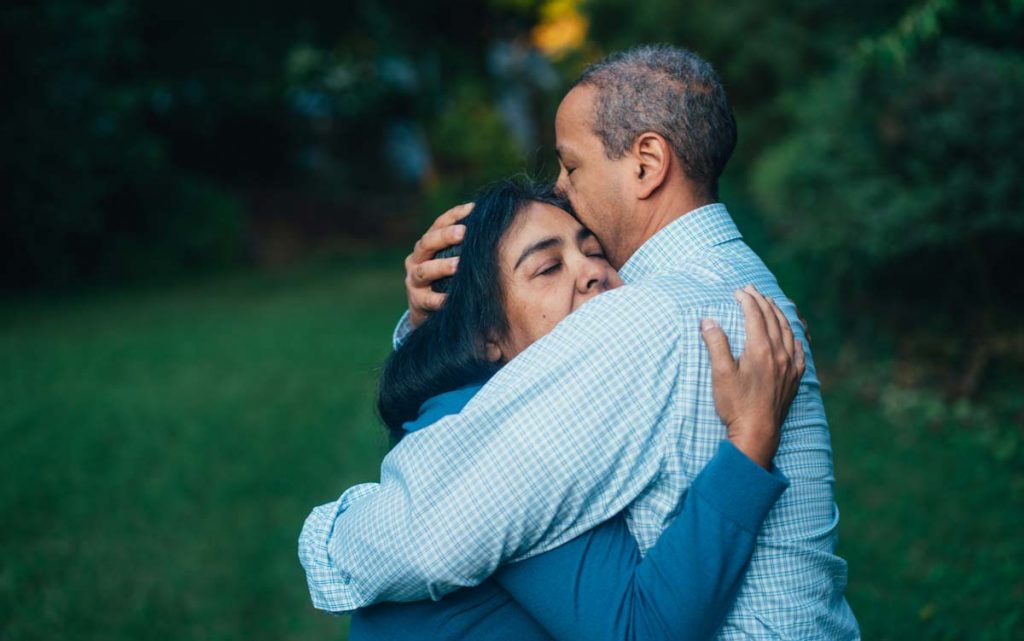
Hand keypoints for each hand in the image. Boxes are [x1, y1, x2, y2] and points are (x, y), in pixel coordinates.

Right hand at [403, 203, 472, 327]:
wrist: (425, 310)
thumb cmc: (444, 279)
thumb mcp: (449, 259)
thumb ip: (463, 246)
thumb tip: (492, 225)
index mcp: (426, 245)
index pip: (438, 225)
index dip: (454, 215)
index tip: (473, 208)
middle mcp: (416, 259)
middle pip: (427, 243)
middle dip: (445, 236)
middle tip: (464, 232)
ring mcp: (414, 280)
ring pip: (425, 270)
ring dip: (442, 266)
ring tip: (458, 265)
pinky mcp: (417, 301)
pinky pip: (428, 300)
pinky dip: (439, 299)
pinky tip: (451, 298)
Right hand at [700, 285, 805, 468]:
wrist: (757, 433)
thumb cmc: (736, 405)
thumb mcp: (720, 374)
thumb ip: (716, 344)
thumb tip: (708, 321)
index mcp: (760, 350)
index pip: (755, 316)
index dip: (747, 300)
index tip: (738, 291)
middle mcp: (779, 354)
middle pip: (773, 319)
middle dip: (762, 302)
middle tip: (752, 290)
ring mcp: (790, 367)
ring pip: (788, 332)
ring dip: (779, 315)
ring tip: (771, 304)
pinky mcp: (794, 379)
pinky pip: (800, 352)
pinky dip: (795, 338)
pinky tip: (794, 337)